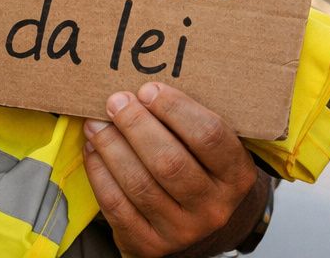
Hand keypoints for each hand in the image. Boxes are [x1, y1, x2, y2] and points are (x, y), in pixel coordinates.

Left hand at [83, 83, 259, 257]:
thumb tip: (140, 87)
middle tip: (116, 101)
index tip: (148, 90)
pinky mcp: (149, 244)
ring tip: (96, 123)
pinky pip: (116, 205)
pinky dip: (99, 172)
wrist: (195, 223)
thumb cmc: (197, 167)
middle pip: (169, 161)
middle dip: (136, 125)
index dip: (175, 108)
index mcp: (236, 175)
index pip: (209, 135)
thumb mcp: (208, 145)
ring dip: (111, 146)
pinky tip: (93, 149)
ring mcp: (182, 230)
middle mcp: (214, 207)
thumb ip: (186, 118)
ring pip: (139, 183)